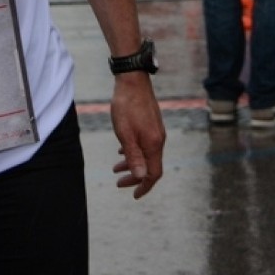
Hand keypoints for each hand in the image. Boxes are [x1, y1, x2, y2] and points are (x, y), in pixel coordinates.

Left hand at [109, 75, 165, 199]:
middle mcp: (158, 139)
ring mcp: (156, 130)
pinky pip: (144, 143)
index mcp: (154, 144)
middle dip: (135, 177)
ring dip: (132, 163)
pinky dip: (134, 151)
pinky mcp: (151, 123)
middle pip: (150, 165)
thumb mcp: (125, 133)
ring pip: (146, 154)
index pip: (154, 173)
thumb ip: (133, 156)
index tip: (134, 195)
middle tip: (118, 183)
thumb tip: (141, 177)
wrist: (132, 80)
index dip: (144, 186)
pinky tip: (122, 150)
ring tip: (115, 168)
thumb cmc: (126, 106)